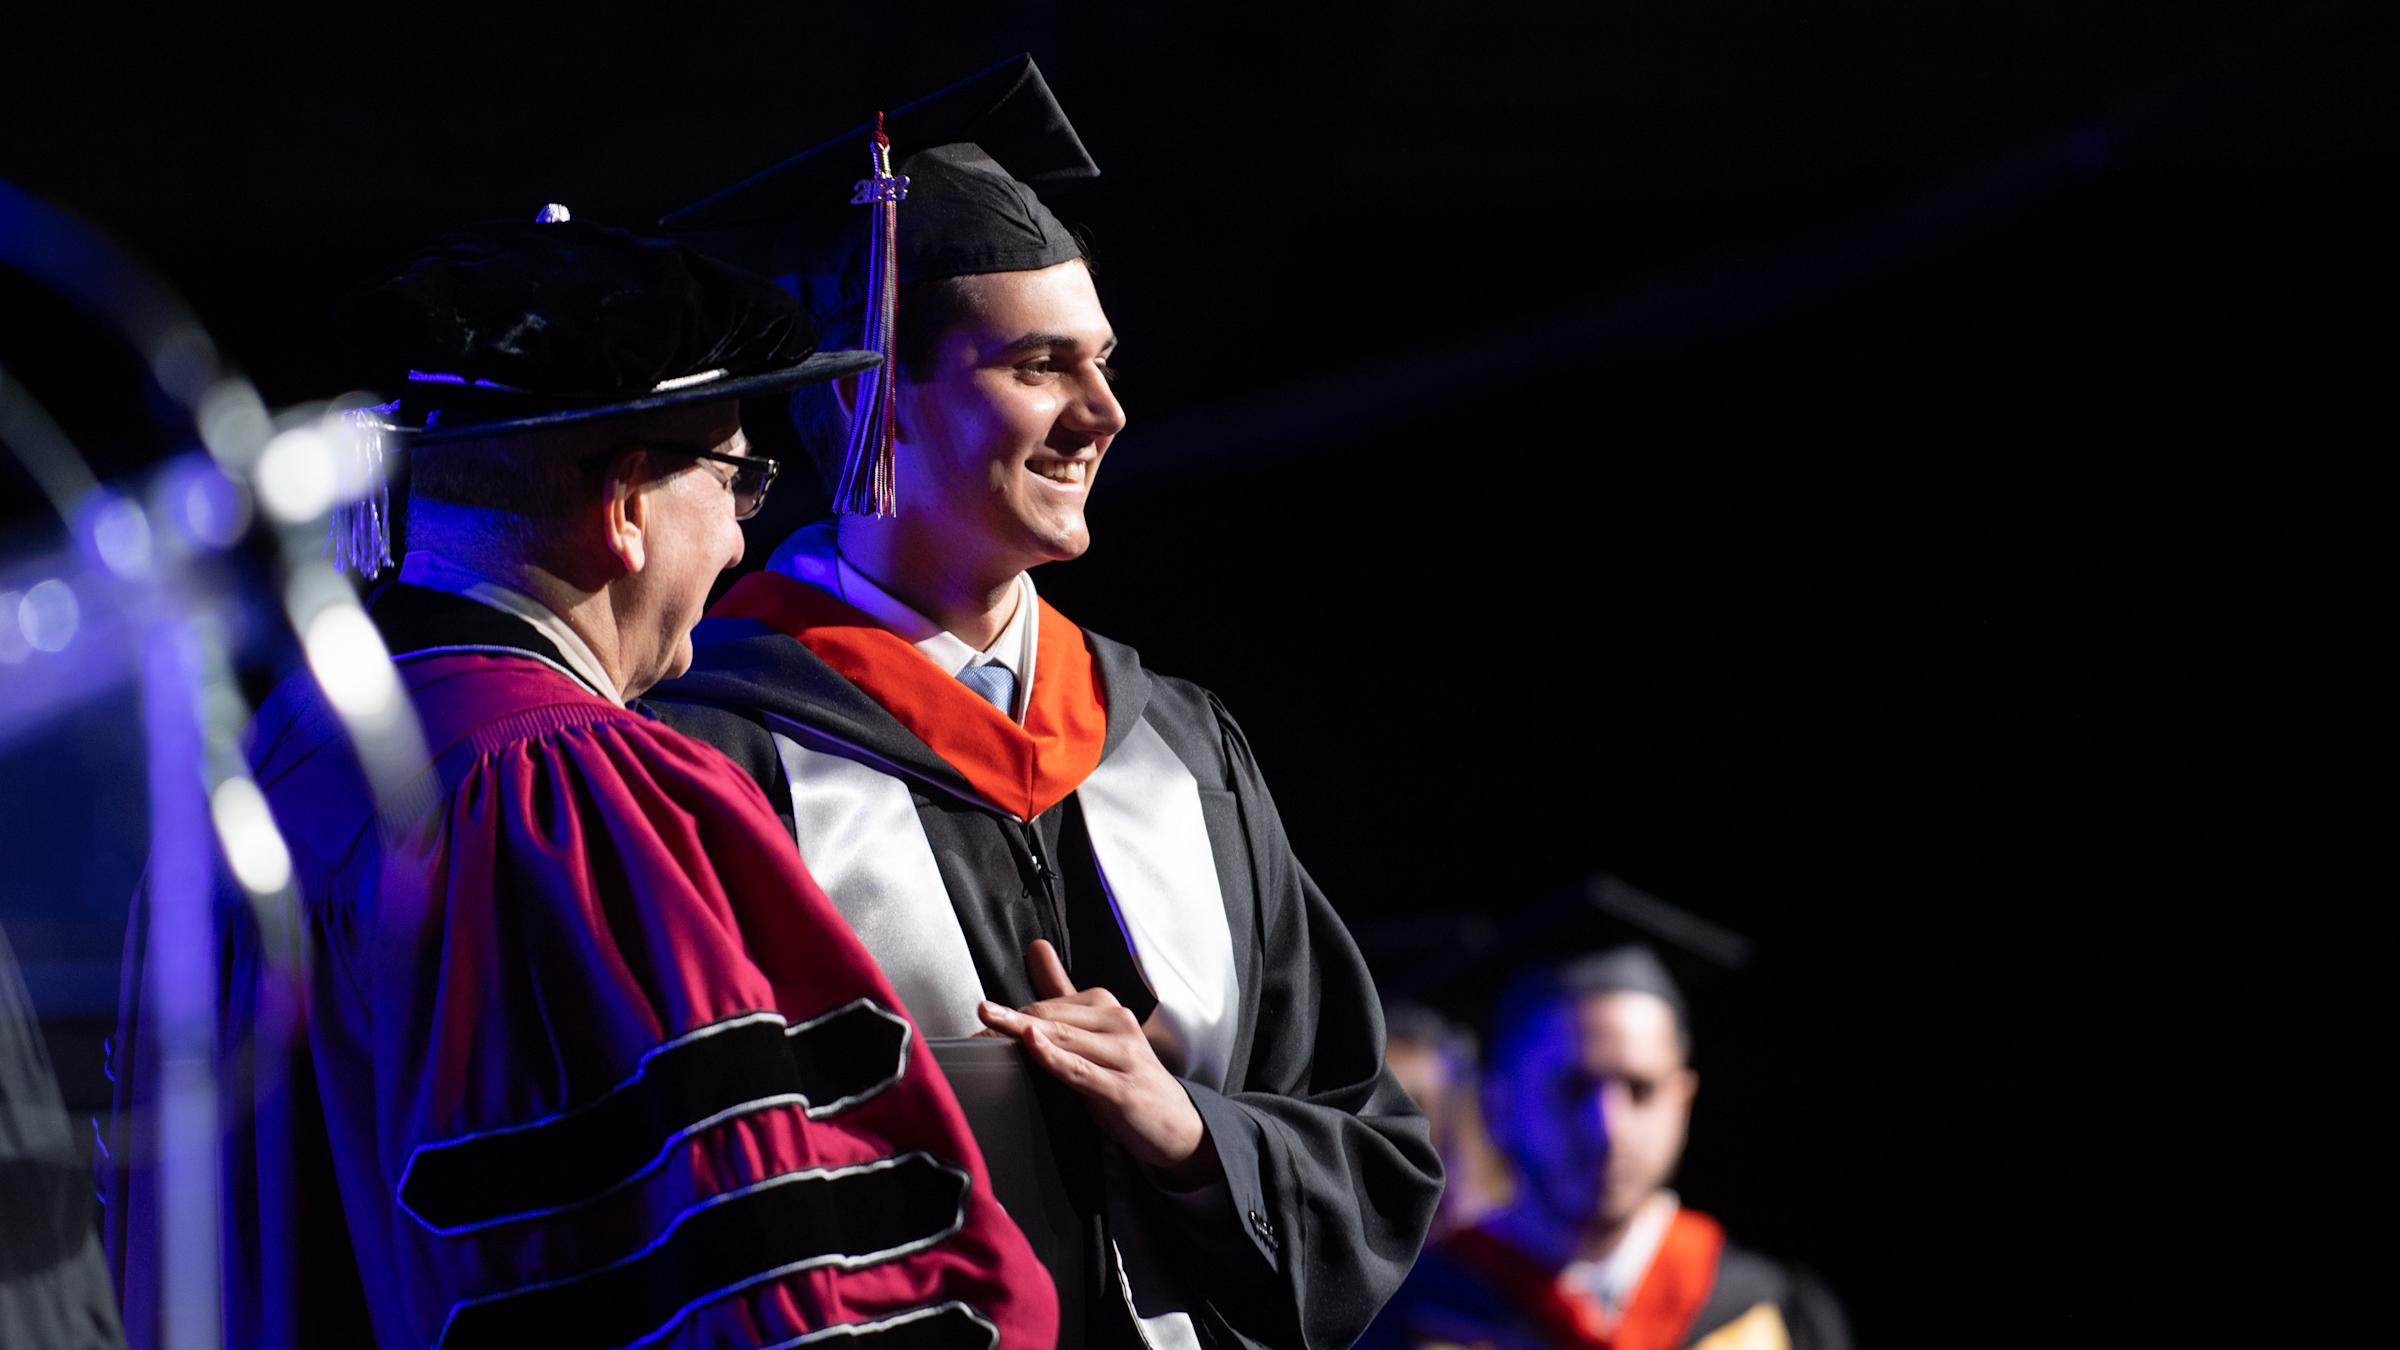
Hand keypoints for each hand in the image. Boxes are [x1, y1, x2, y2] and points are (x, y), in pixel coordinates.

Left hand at [978, 940, 1221, 1189]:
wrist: (1178, 1125)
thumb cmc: (1127, 1076)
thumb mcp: (1095, 1032)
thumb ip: (1061, 992)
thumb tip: (1036, 947)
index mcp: (1107, 1007)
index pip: (1049, 1004)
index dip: (1011, 1013)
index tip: (981, 1018)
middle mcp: (1117, 1024)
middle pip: (1051, 1017)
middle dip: (1009, 1020)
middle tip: (976, 1019)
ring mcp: (1123, 1055)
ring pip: (1063, 1038)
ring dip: (1021, 1031)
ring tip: (987, 1025)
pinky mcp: (1121, 1088)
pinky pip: (1080, 1069)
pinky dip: (1054, 1055)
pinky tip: (1032, 1043)